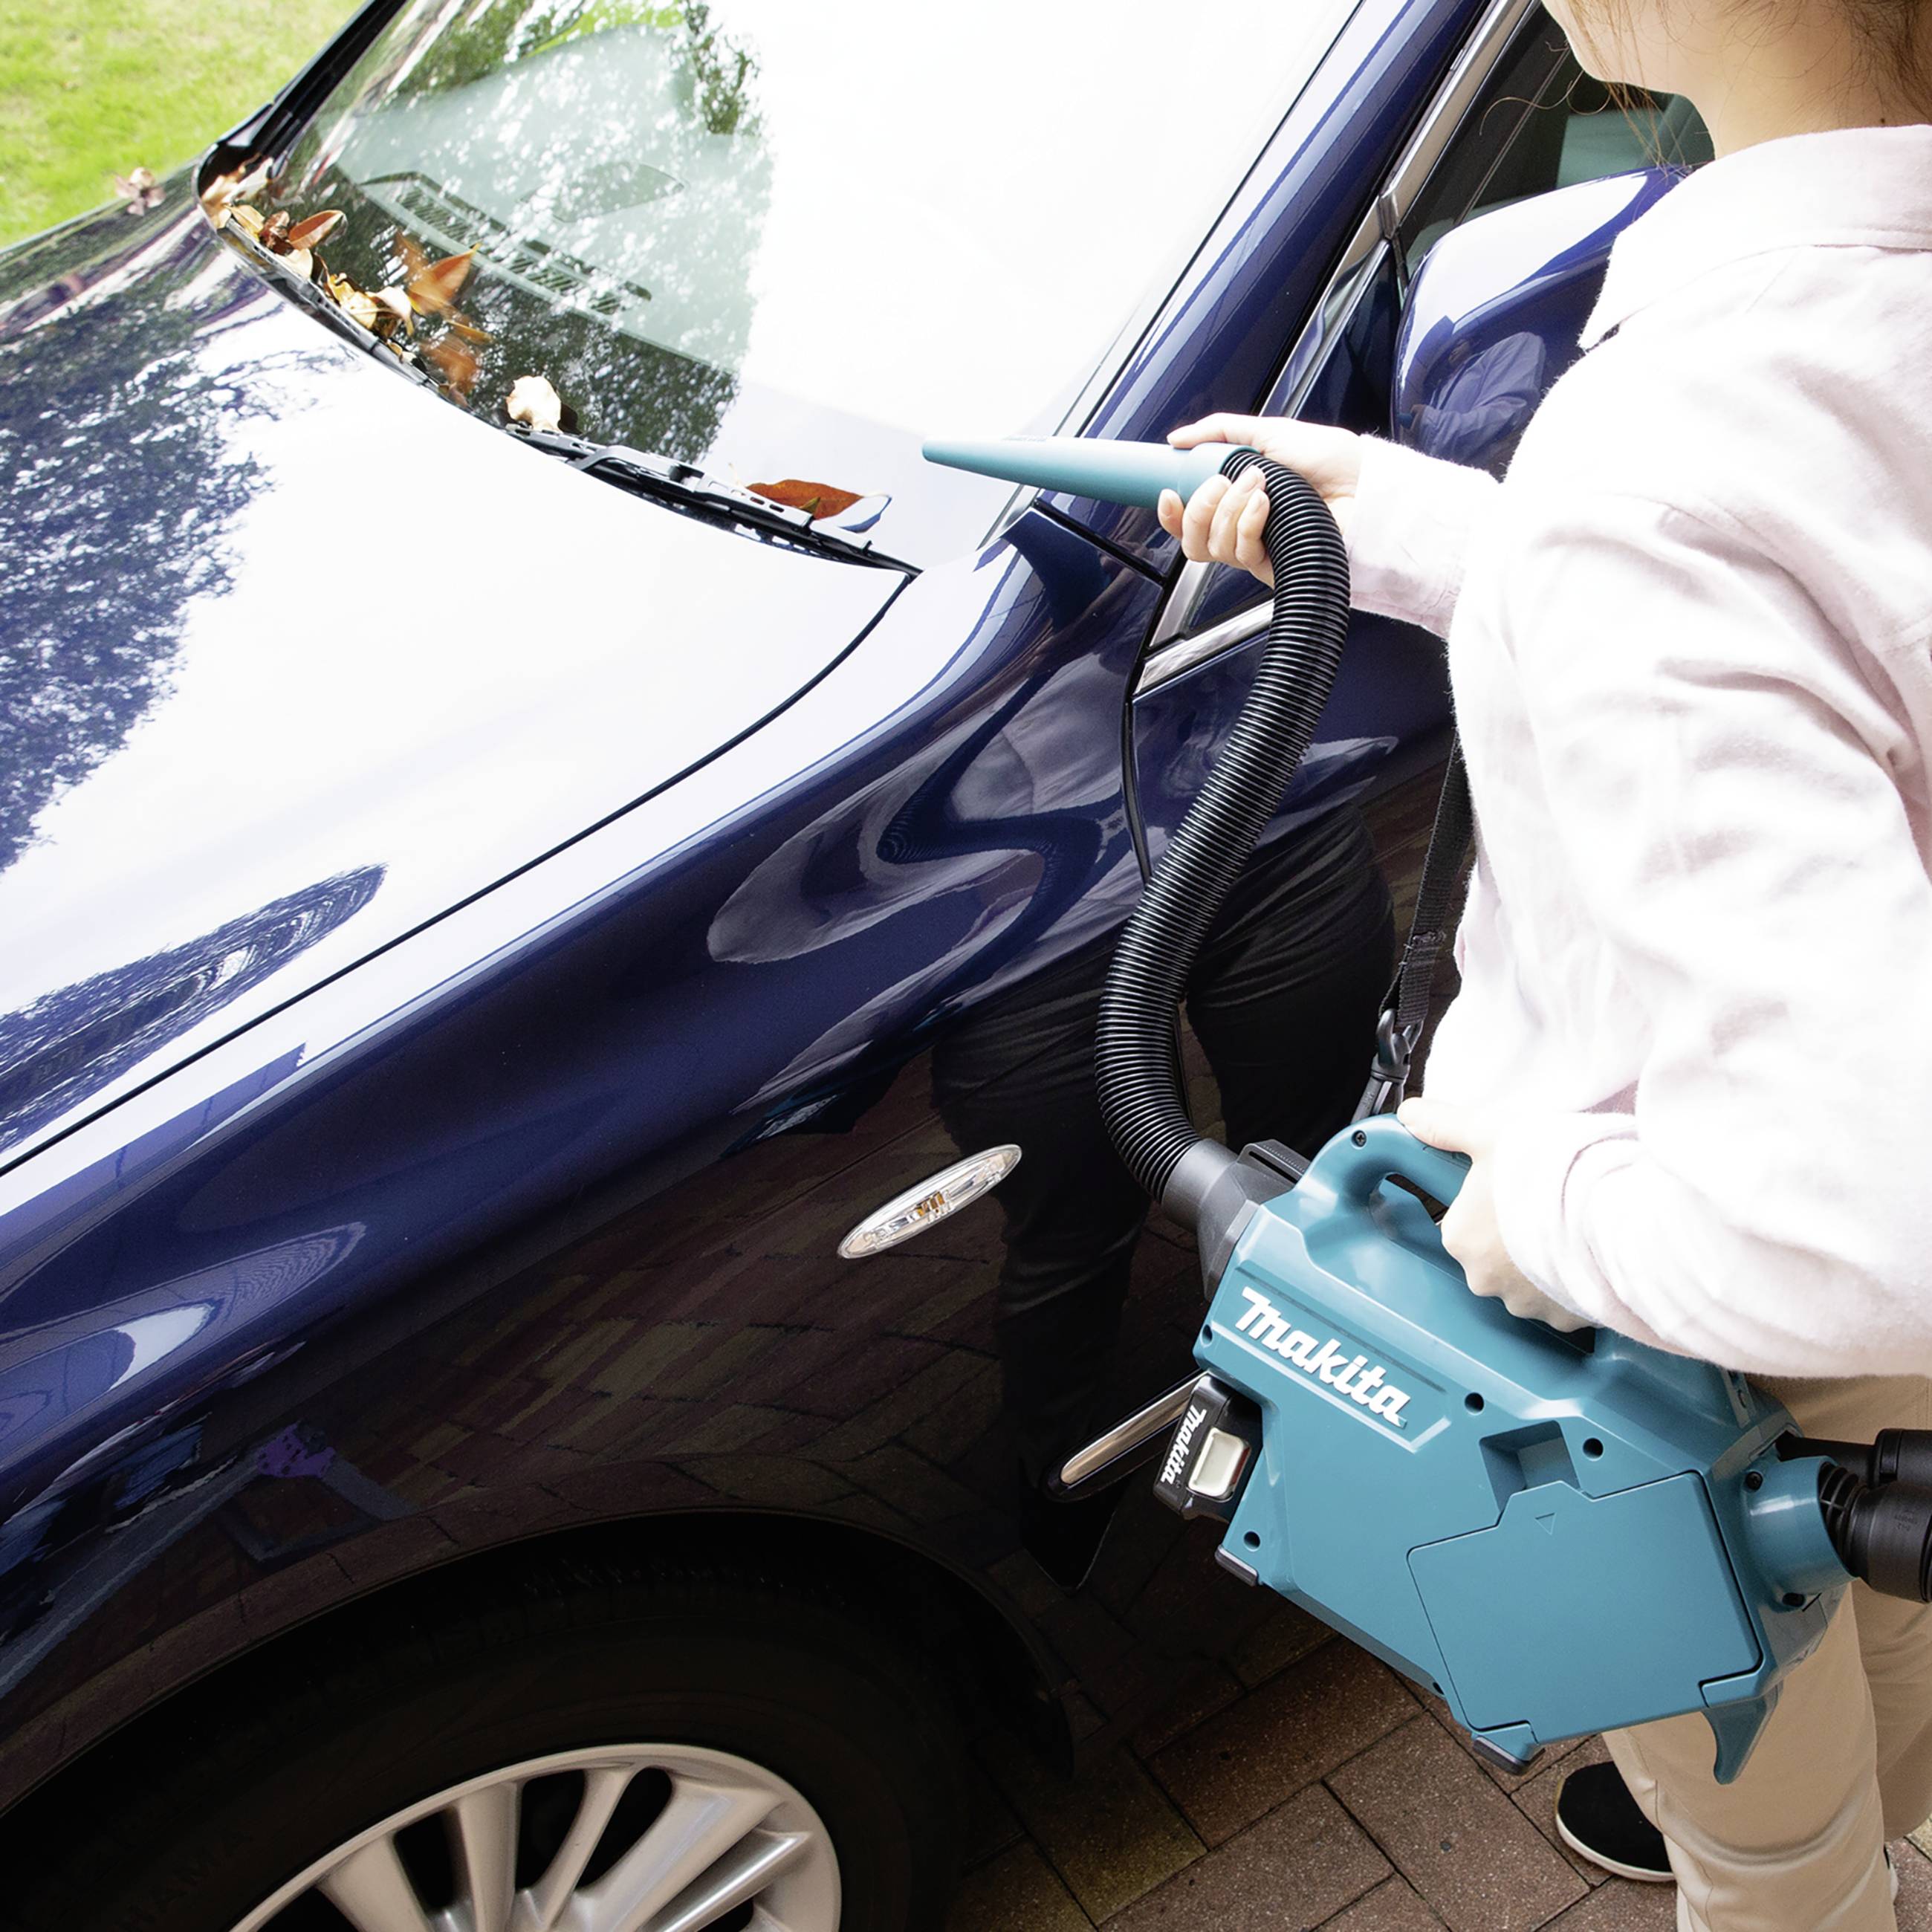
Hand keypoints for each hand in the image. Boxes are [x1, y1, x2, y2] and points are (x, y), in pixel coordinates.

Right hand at [1154, 412, 1364, 588]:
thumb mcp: (1269, 431)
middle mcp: (1243, 527)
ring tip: (1258, 484)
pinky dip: (1247, 524)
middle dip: (1198, 509)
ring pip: (1212, 547)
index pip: (1189, 519)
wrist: (1363, 483)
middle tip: (1219, 483)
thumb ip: (1219, 431)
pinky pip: (1240, 553)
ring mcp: (1257, 548)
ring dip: (1229, 510)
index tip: (1168, 493)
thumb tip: (1177, 438)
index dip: (1172, 513)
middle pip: (1192, 541)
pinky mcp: (1272, 565)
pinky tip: (1266, 505)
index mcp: (1237, 499)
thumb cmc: (1331, 459)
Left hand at [1395, 1094, 1590, 1332]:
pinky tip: (1588, 1254)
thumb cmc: (1549, 1171)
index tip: (1517, 1187)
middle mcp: (1485, 1279)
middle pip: (1494, 1256)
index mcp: (1460, 1238)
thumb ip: (1445, 1127)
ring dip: (1545, 1262)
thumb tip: (1409, 1115)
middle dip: (1517, 1237)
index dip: (1491, 1203)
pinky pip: (1563, 1301)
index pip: (1464, 1222)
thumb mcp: (1489, 1133)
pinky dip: (1574, 1282)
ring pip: (1529, 1282)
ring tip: (1572, 1228)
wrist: (1616, 1214)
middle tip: (1549, 1205)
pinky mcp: (1565, 1320)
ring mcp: (1526, 1304)